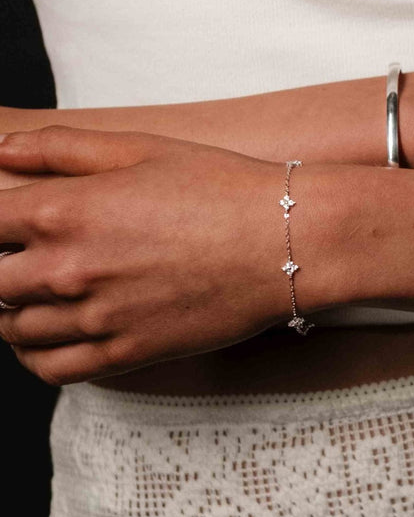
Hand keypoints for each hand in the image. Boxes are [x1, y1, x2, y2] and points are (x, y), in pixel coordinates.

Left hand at [0, 127, 287, 384]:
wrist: (283, 240)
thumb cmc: (217, 186)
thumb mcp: (138, 147)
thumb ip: (58, 147)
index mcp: (63, 211)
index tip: (5, 222)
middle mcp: (67, 270)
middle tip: (19, 253)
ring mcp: (95, 319)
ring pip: (12, 329)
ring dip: (10, 309)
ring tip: (31, 291)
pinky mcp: (125, 354)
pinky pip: (49, 368)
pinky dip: (31, 355)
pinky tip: (43, 336)